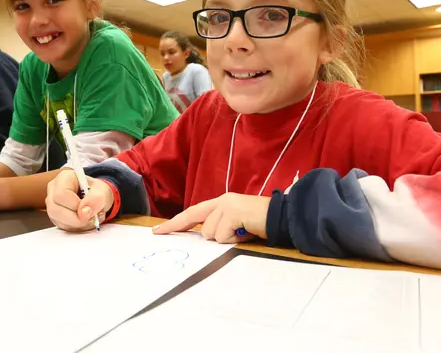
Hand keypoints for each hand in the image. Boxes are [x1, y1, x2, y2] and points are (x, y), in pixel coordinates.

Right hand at [46, 168, 113, 231]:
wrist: (97, 199)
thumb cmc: (97, 192)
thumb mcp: (102, 192)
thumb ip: (96, 199)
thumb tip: (84, 212)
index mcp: (64, 178)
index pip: (61, 194)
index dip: (75, 206)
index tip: (88, 210)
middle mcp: (54, 190)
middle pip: (55, 209)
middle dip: (75, 219)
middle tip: (91, 218)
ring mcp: (52, 204)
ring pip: (57, 219)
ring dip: (76, 224)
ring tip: (90, 219)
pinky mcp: (55, 216)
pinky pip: (61, 226)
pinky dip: (75, 228)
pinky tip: (84, 222)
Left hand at [153, 193, 269, 243]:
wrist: (282, 217)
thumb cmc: (261, 223)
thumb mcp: (236, 224)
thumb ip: (220, 226)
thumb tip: (206, 236)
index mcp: (221, 202)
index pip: (194, 213)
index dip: (176, 222)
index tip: (159, 230)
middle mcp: (222, 201)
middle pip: (195, 219)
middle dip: (183, 227)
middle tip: (163, 231)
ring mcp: (227, 205)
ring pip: (210, 233)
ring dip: (225, 239)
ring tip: (242, 233)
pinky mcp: (232, 212)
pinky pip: (222, 236)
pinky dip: (233, 239)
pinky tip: (245, 233)